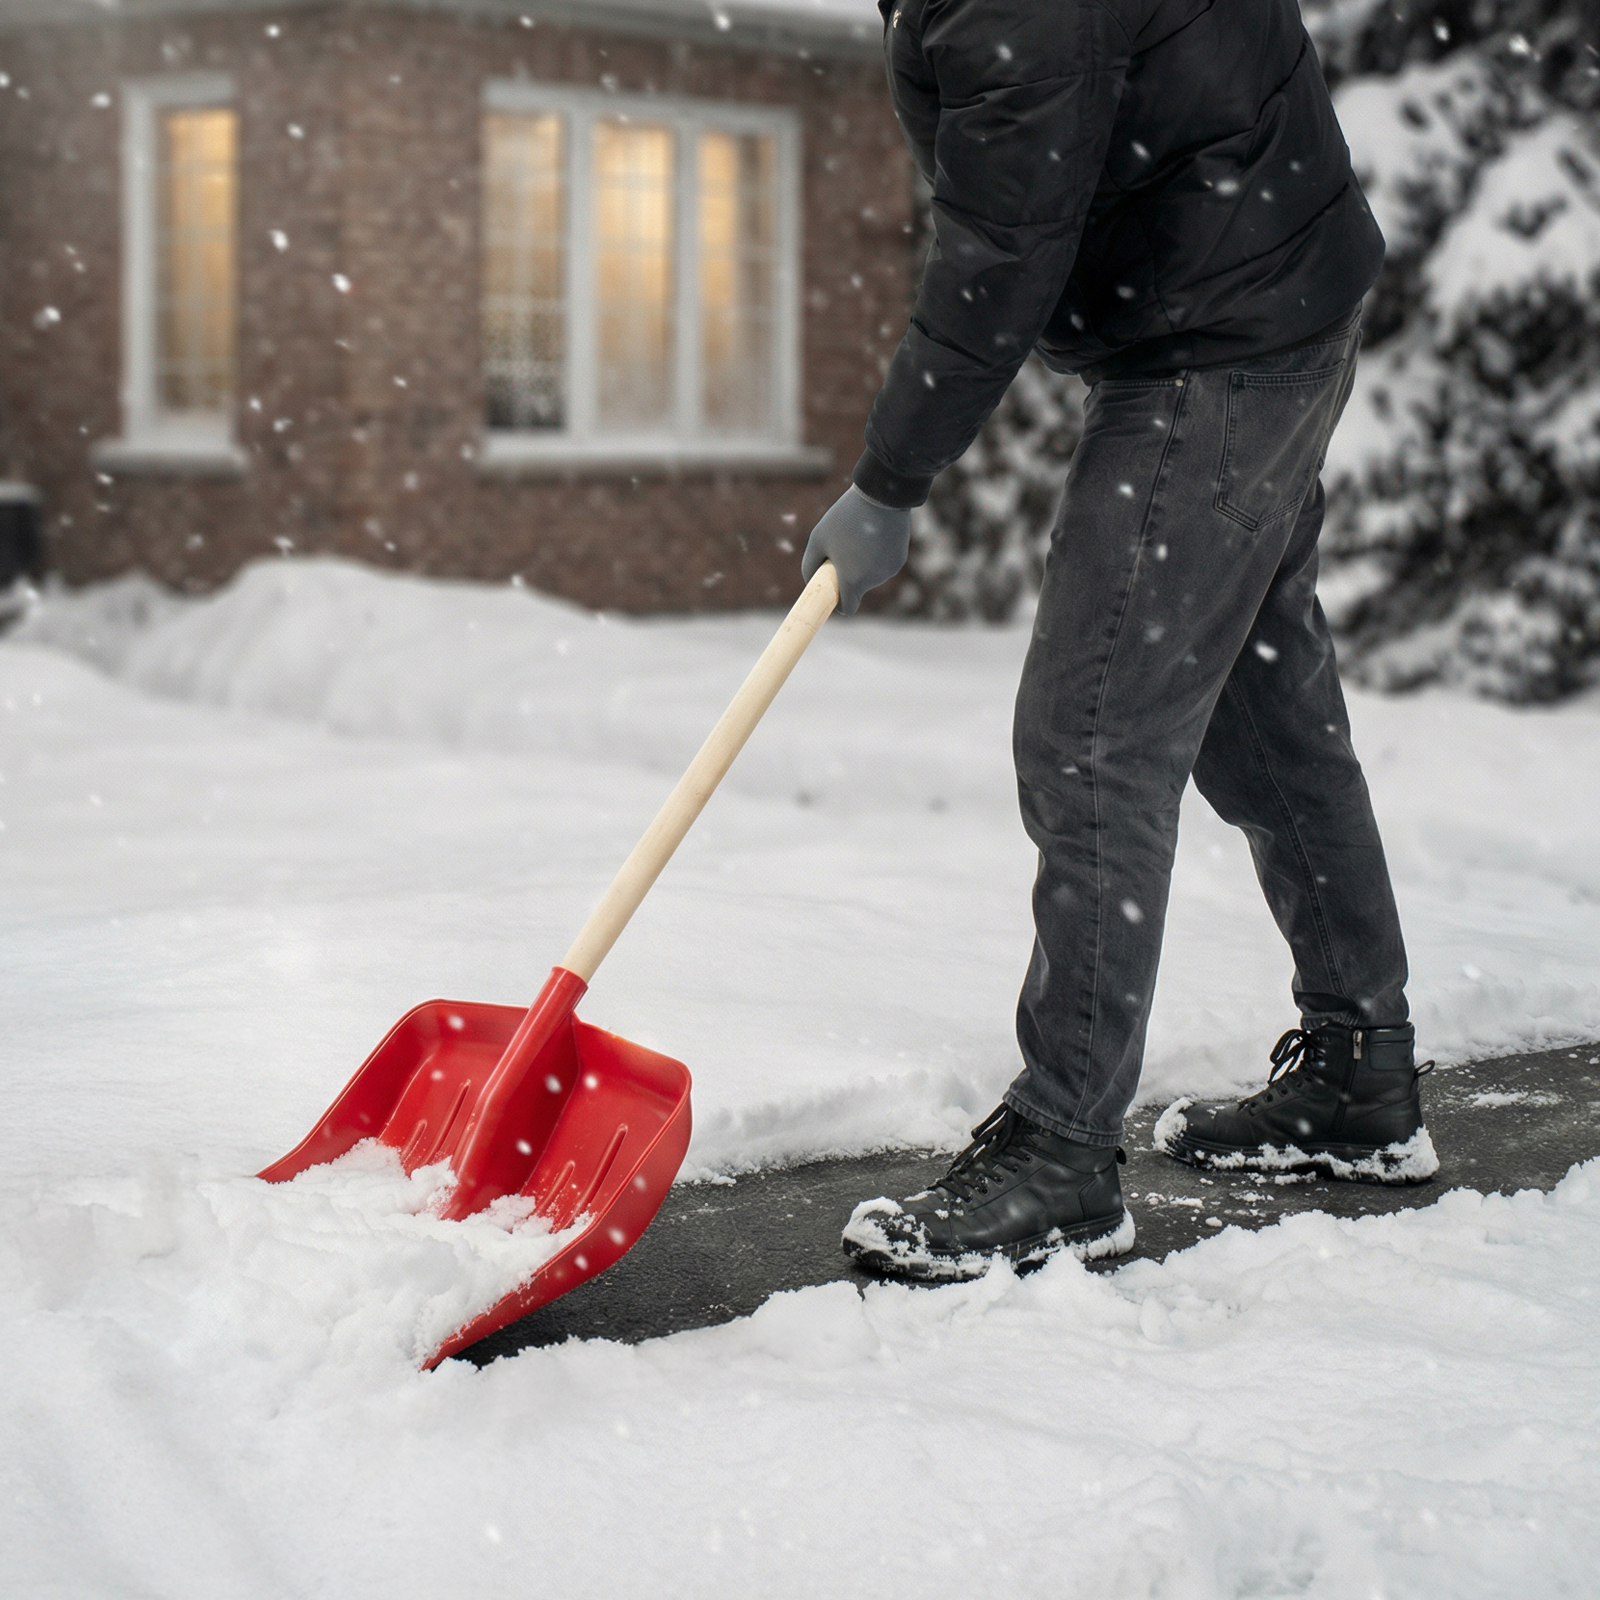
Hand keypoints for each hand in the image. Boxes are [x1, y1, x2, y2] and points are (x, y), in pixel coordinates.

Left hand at [800, 486, 911, 616]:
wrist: (881, 496)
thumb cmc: (844, 518)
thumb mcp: (818, 539)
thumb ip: (810, 565)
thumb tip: (811, 580)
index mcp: (852, 581)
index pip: (847, 608)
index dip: (839, 603)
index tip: (834, 593)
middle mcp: (873, 581)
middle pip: (857, 588)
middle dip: (849, 576)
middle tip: (843, 550)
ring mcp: (888, 571)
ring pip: (871, 576)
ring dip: (863, 565)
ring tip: (860, 537)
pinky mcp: (899, 560)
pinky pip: (883, 565)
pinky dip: (877, 556)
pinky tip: (874, 535)